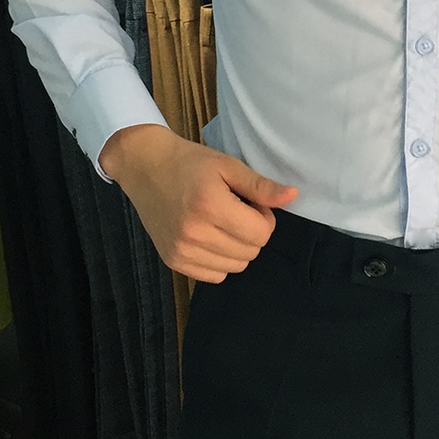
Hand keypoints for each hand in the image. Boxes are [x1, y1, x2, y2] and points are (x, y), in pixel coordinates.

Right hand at [99, 123, 298, 282]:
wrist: (145, 168)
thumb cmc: (190, 162)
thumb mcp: (228, 165)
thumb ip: (260, 185)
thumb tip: (293, 196)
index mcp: (210, 205)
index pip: (261, 233)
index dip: (264, 217)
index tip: (251, 202)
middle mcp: (194, 233)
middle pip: (250, 252)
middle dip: (252, 231)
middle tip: (236, 209)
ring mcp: (180, 250)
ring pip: (235, 267)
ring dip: (238, 247)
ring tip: (222, 221)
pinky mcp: (172, 261)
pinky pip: (214, 276)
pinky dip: (220, 260)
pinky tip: (210, 236)